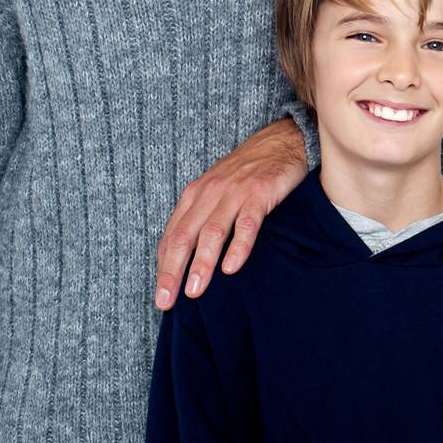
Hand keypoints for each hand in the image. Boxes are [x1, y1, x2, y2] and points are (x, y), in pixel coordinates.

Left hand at [154, 117, 307, 309]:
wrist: (282, 141)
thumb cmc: (248, 171)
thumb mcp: (217, 190)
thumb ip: (203, 218)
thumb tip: (188, 259)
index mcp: (195, 195)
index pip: (172, 236)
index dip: (164, 268)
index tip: (161, 297)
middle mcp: (210, 193)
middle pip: (185, 237)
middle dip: (173, 271)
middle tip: (167, 301)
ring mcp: (235, 193)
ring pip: (212, 232)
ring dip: (202, 264)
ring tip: (195, 291)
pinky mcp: (260, 193)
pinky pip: (246, 223)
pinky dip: (238, 247)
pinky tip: (232, 268)